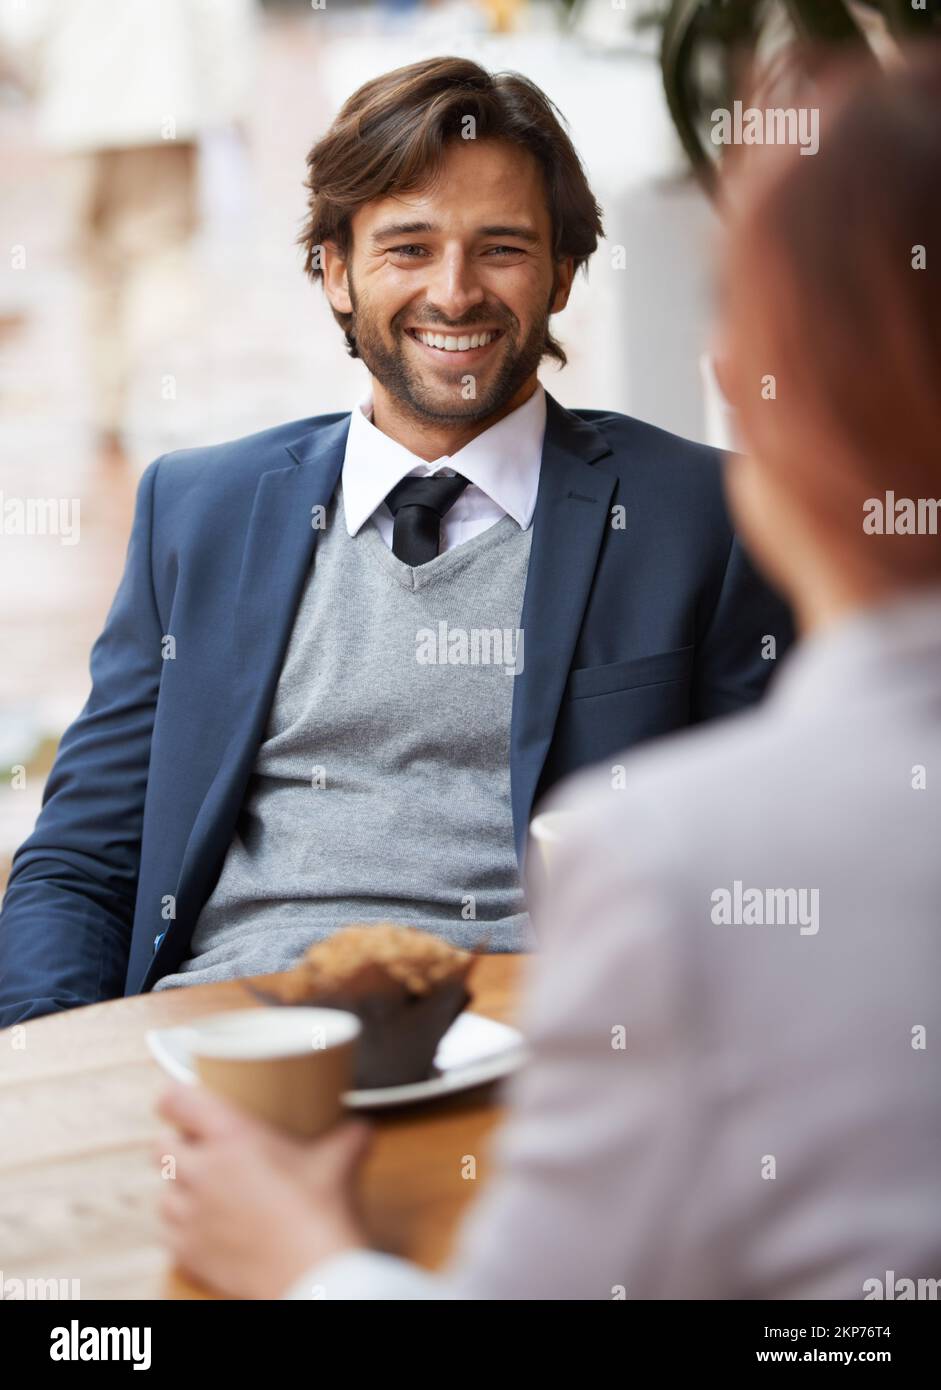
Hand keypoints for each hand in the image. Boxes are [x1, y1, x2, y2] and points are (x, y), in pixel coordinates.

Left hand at [155, 1083, 371, 1298]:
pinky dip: (181, 1228)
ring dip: (178, 1188)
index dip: (173, 1097)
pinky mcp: (189, 1252)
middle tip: (199, 1146)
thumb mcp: (339, 1160)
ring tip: (202, 1189)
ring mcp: (191, 1215)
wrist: (312, 1272)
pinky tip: (202, 1227)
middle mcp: (202, 1171)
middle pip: (162, 1146)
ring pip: (163, 1192)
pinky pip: (168, 1233)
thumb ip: (347, 1135)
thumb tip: (359, 1127)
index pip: (178, 1102)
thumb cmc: (320, 1212)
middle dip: (177, 1143)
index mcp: (231, 1136)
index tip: (178, 1098)